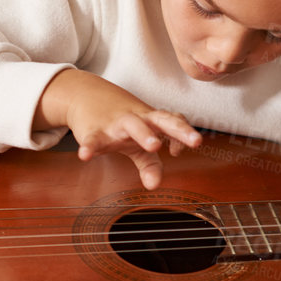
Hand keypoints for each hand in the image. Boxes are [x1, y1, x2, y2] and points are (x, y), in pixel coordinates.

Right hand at [39, 69, 200, 188]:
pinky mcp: (94, 131)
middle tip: (197, 140)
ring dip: (144, 133)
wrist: (83, 95)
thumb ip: (149, 163)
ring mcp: (115, 123)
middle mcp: (137, 118)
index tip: (187, 148)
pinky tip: (85, 156)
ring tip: (155, 145)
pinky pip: (93, 139)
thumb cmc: (117, 120)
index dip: (184, 134)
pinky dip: (89, 147)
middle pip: (162, 120)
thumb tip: (154, 185)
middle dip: (179, 129)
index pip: (173, 122)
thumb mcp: (136, 141)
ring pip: (132, 125)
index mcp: (150, 120)